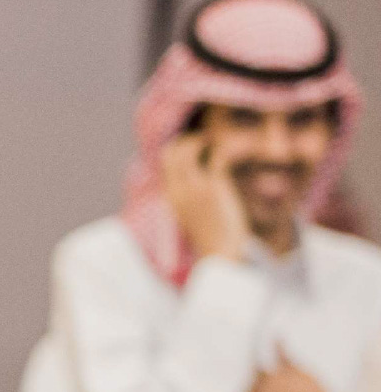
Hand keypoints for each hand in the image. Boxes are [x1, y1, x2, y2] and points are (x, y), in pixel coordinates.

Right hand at [160, 133, 249, 262]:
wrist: (220, 253)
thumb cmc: (210, 237)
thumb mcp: (190, 216)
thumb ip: (188, 198)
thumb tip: (193, 186)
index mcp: (170, 196)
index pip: (164, 162)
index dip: (177, 149)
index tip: (190, 145)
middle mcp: (179, 189)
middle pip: (173, 152)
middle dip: (187, 140)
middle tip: (203, 138)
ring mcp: (196, 187)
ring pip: (190, 150)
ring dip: (202, 140)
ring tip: (214, 140)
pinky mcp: (215, 187)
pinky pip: (216, 157)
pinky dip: (221, 149)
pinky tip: (227, 150)